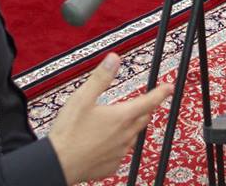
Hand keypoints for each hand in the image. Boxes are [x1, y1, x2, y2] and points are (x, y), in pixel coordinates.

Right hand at [49, 53, 172, 184]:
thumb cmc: (68, 132)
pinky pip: (120, 153)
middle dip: (144, 109)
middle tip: (143, 103)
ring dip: (129, 127)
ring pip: (132, 136)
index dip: (160, 93)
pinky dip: (117, 145)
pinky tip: (104, 143)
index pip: (148, 102)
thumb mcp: (82, 98)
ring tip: (117, 122)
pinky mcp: (111, 166)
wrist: (57, 164)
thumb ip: (101, 77)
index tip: (169, 87)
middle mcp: (124, 136)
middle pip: (142, 118)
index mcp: (121, 117)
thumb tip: (114, 58)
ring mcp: (119, 153)